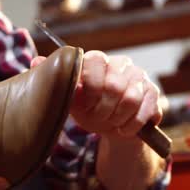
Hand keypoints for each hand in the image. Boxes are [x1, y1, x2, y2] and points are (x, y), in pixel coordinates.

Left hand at [31, 50, 161, 137]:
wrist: (112, 128)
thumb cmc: (87, 108)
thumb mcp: (69, 97)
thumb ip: (56, 79)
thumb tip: (36, 62)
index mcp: (97, 60)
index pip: (95, 62)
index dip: (90, 89)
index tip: (84, 106)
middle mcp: (120, 63)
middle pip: (113, 85)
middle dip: (103, 109)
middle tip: (97, 118)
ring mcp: (139, 77)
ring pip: (131, 98)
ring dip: (118, 118)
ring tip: (111, 123)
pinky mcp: (153, 93)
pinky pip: (146, 109)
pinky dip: (133, 125)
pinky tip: (124, 129)